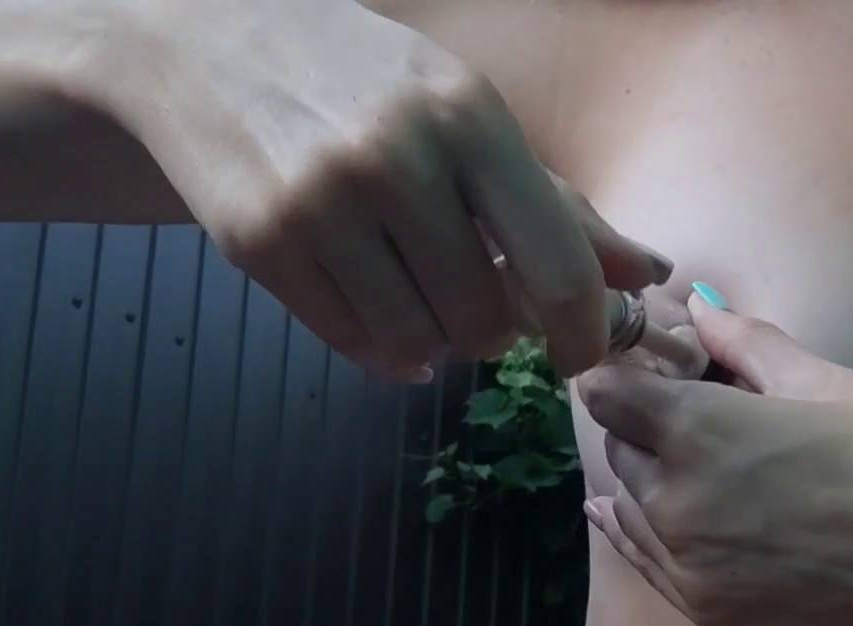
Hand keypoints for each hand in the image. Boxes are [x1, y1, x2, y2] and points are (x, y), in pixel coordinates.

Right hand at [99, 0, 670, 379]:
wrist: (205, 44)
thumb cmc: (362, 80)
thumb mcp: (467, 113)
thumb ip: (556, 202)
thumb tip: (646, 274)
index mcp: (467, 117)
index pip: (556, 264)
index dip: (583, 332)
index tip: (581, 354)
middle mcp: (394, 158)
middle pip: (485, 319)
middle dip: (495, 332)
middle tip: (480, 307)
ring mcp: (319, 204)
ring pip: (417, 342)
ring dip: (436, 344)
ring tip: (424, 300)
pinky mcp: (259, 245)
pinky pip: (351, 342)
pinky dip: (381, 349)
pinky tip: (380, 313)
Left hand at [577, 293, 852, 625]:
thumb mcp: (831, 384)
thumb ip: (750, 349)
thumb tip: (703, 310)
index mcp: (698, 435)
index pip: (610, 394)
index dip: (626, 371)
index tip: (652, 363)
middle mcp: (677, 508)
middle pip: (621, 452)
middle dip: (644, 426)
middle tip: (690, 405)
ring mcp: (695, 575)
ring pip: (633, 514)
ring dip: (650, 482)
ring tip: (697, 461)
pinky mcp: (721, 621)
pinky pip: (658, 571)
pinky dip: (657, 537)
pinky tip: (669, 518)